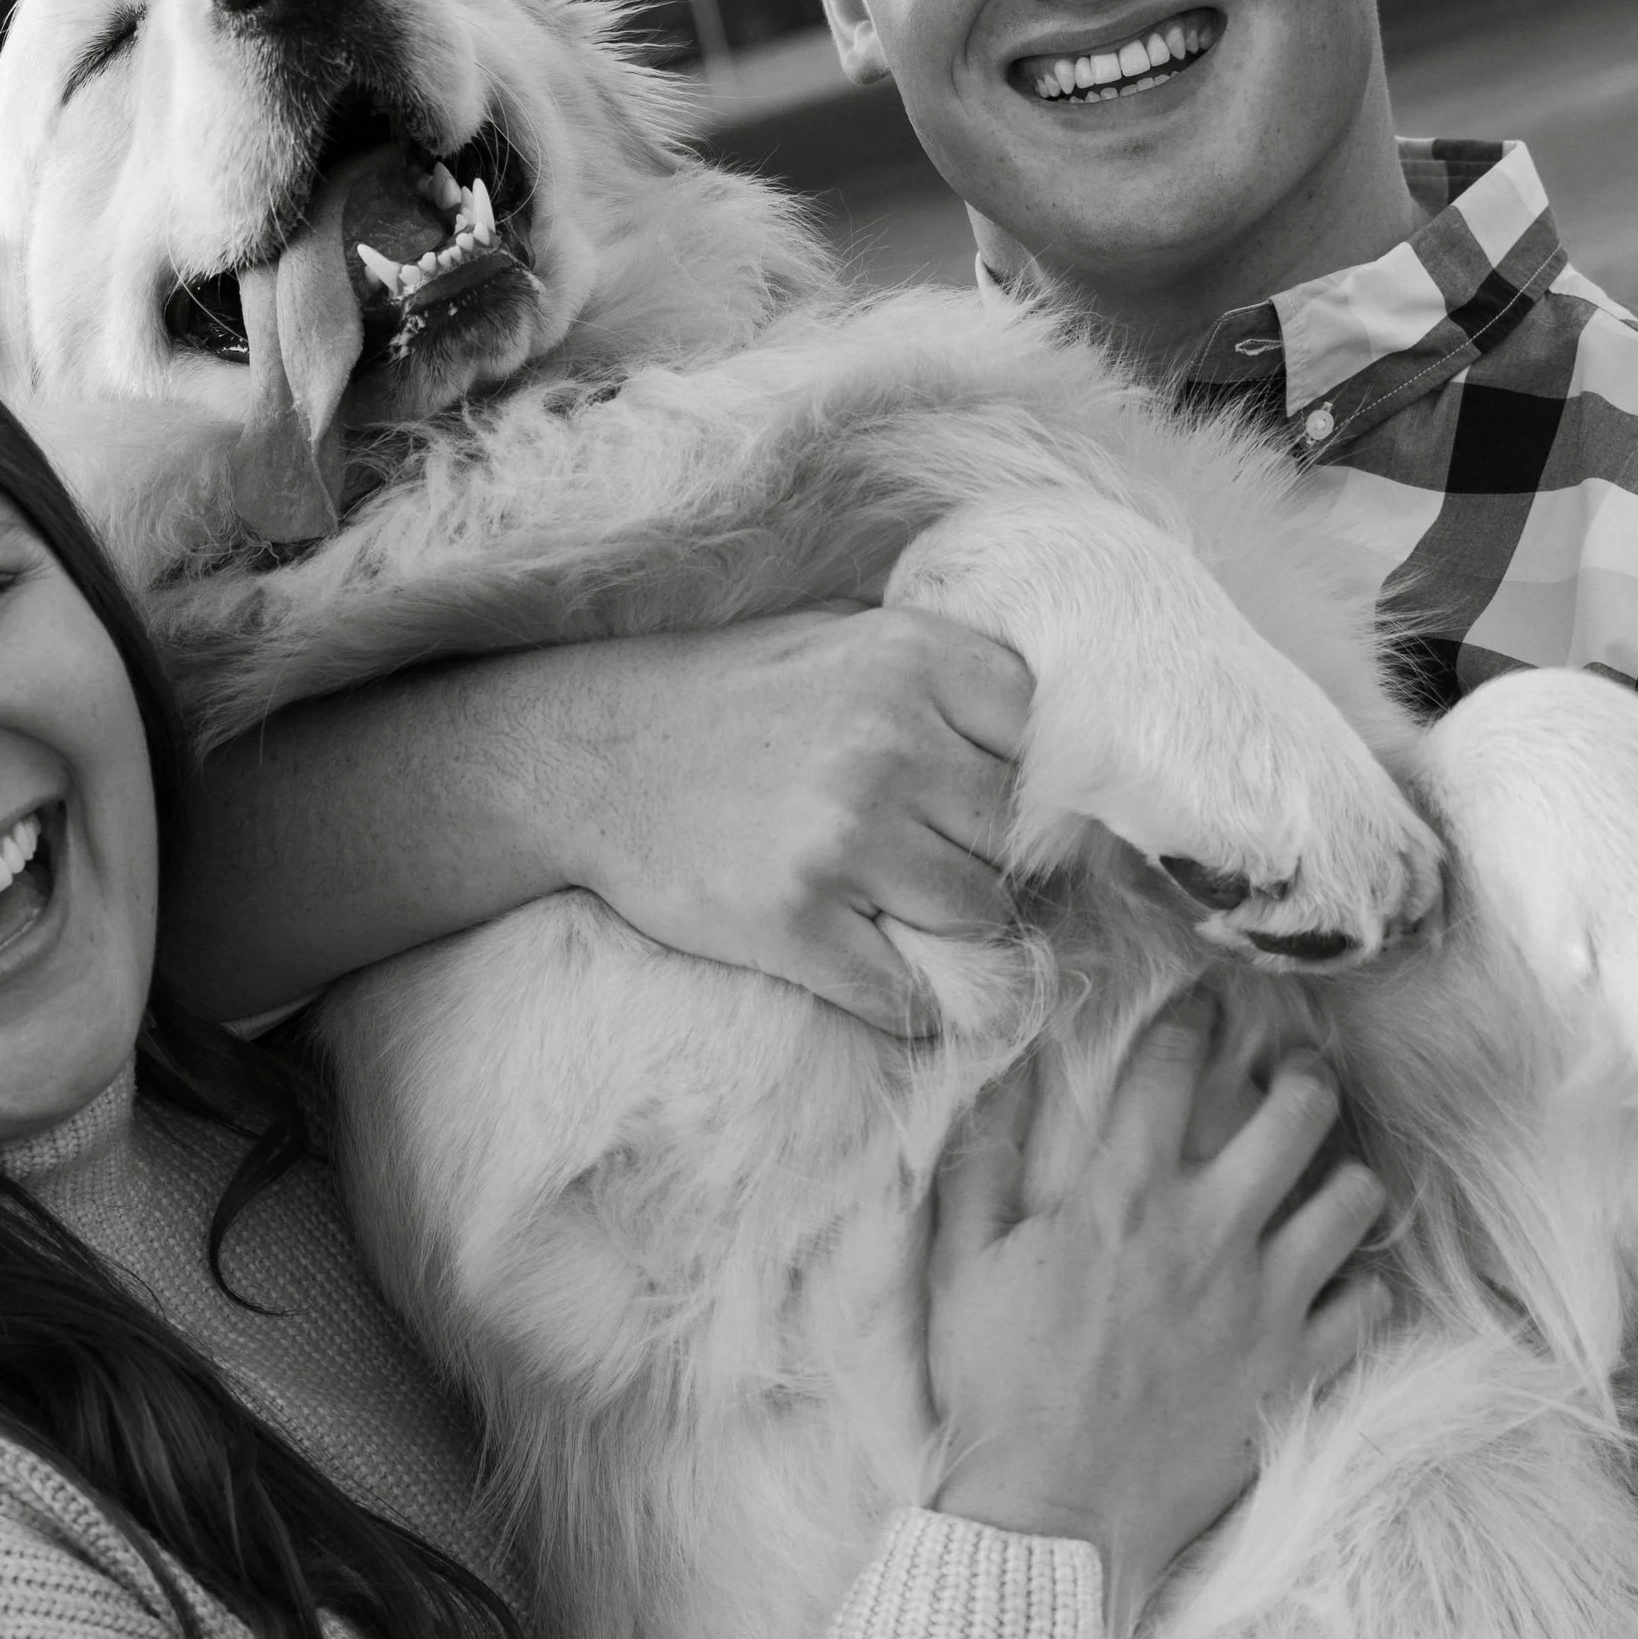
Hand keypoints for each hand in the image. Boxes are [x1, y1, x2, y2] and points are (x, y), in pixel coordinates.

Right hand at [557, 608, 1031, 1027]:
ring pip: (981, 918)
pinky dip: (915, 1005)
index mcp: (908, 660)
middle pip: (1017, 840)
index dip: (1030, 788)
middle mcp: (886, 746)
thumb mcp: (836, 633)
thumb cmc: (723, 696)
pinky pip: (910, 996)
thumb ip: (938, 667)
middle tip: (943, 864)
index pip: (1045, 747)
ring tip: (904, 908)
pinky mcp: (796, 923)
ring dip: (955, 929)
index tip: (992, 808)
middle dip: (992, 860)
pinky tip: (889, 978)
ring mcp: (842, 839)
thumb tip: (1053, 737)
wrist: (584, 759)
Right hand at [925, 991, 1388, 1628]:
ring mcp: (1266, 1302)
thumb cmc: (996, 1384)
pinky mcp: (1297, 1369)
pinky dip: (1361, 1284)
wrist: (1048, 1510)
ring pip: (1354, 1199)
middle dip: (1305, 1071)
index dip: (1195, 1016)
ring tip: (1324, 1174)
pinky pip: (1370, 1304)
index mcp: (1124, 1195)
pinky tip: (1334, 1280)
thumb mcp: (960, 1265)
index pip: (1176, 1066)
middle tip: (1295, 1069)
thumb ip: (979, 1164)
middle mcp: (1210, 1232)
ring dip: (1344, 1174)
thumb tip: (994, 1080)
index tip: (1203, 998)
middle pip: (1300, 1111)